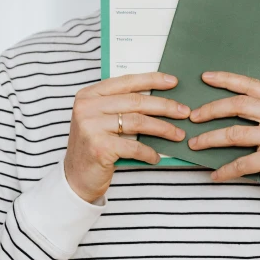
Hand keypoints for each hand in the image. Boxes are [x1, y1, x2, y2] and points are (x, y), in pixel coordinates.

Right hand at [64, 73, 189, 202]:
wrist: (75, 179)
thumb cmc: (94, 146)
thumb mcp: (101, 119)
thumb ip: (120, 105)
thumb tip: (160, 97)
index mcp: (89, 95)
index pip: (126, 82)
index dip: (152, 80)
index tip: (173, 82)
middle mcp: (87, 107)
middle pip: (135, 101)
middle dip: (164, 106)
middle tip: (184, 111)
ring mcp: (91, 127)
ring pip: (138, 122)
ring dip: (163, 128)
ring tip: (178, 134)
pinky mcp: (99, 148)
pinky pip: (134, 147)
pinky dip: (149, 152)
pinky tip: (156, 156)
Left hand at [187, 71, 259, 224]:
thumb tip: (235, 106)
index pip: (251, 85)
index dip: (226, 80)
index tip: (206, 78)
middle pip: (238, 105)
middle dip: (211, 109)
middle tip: (193, 116)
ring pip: (233, 134)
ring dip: (209, 139)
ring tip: (195, 144)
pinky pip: (240, 163)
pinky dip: (225, 170)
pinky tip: (216, 174)